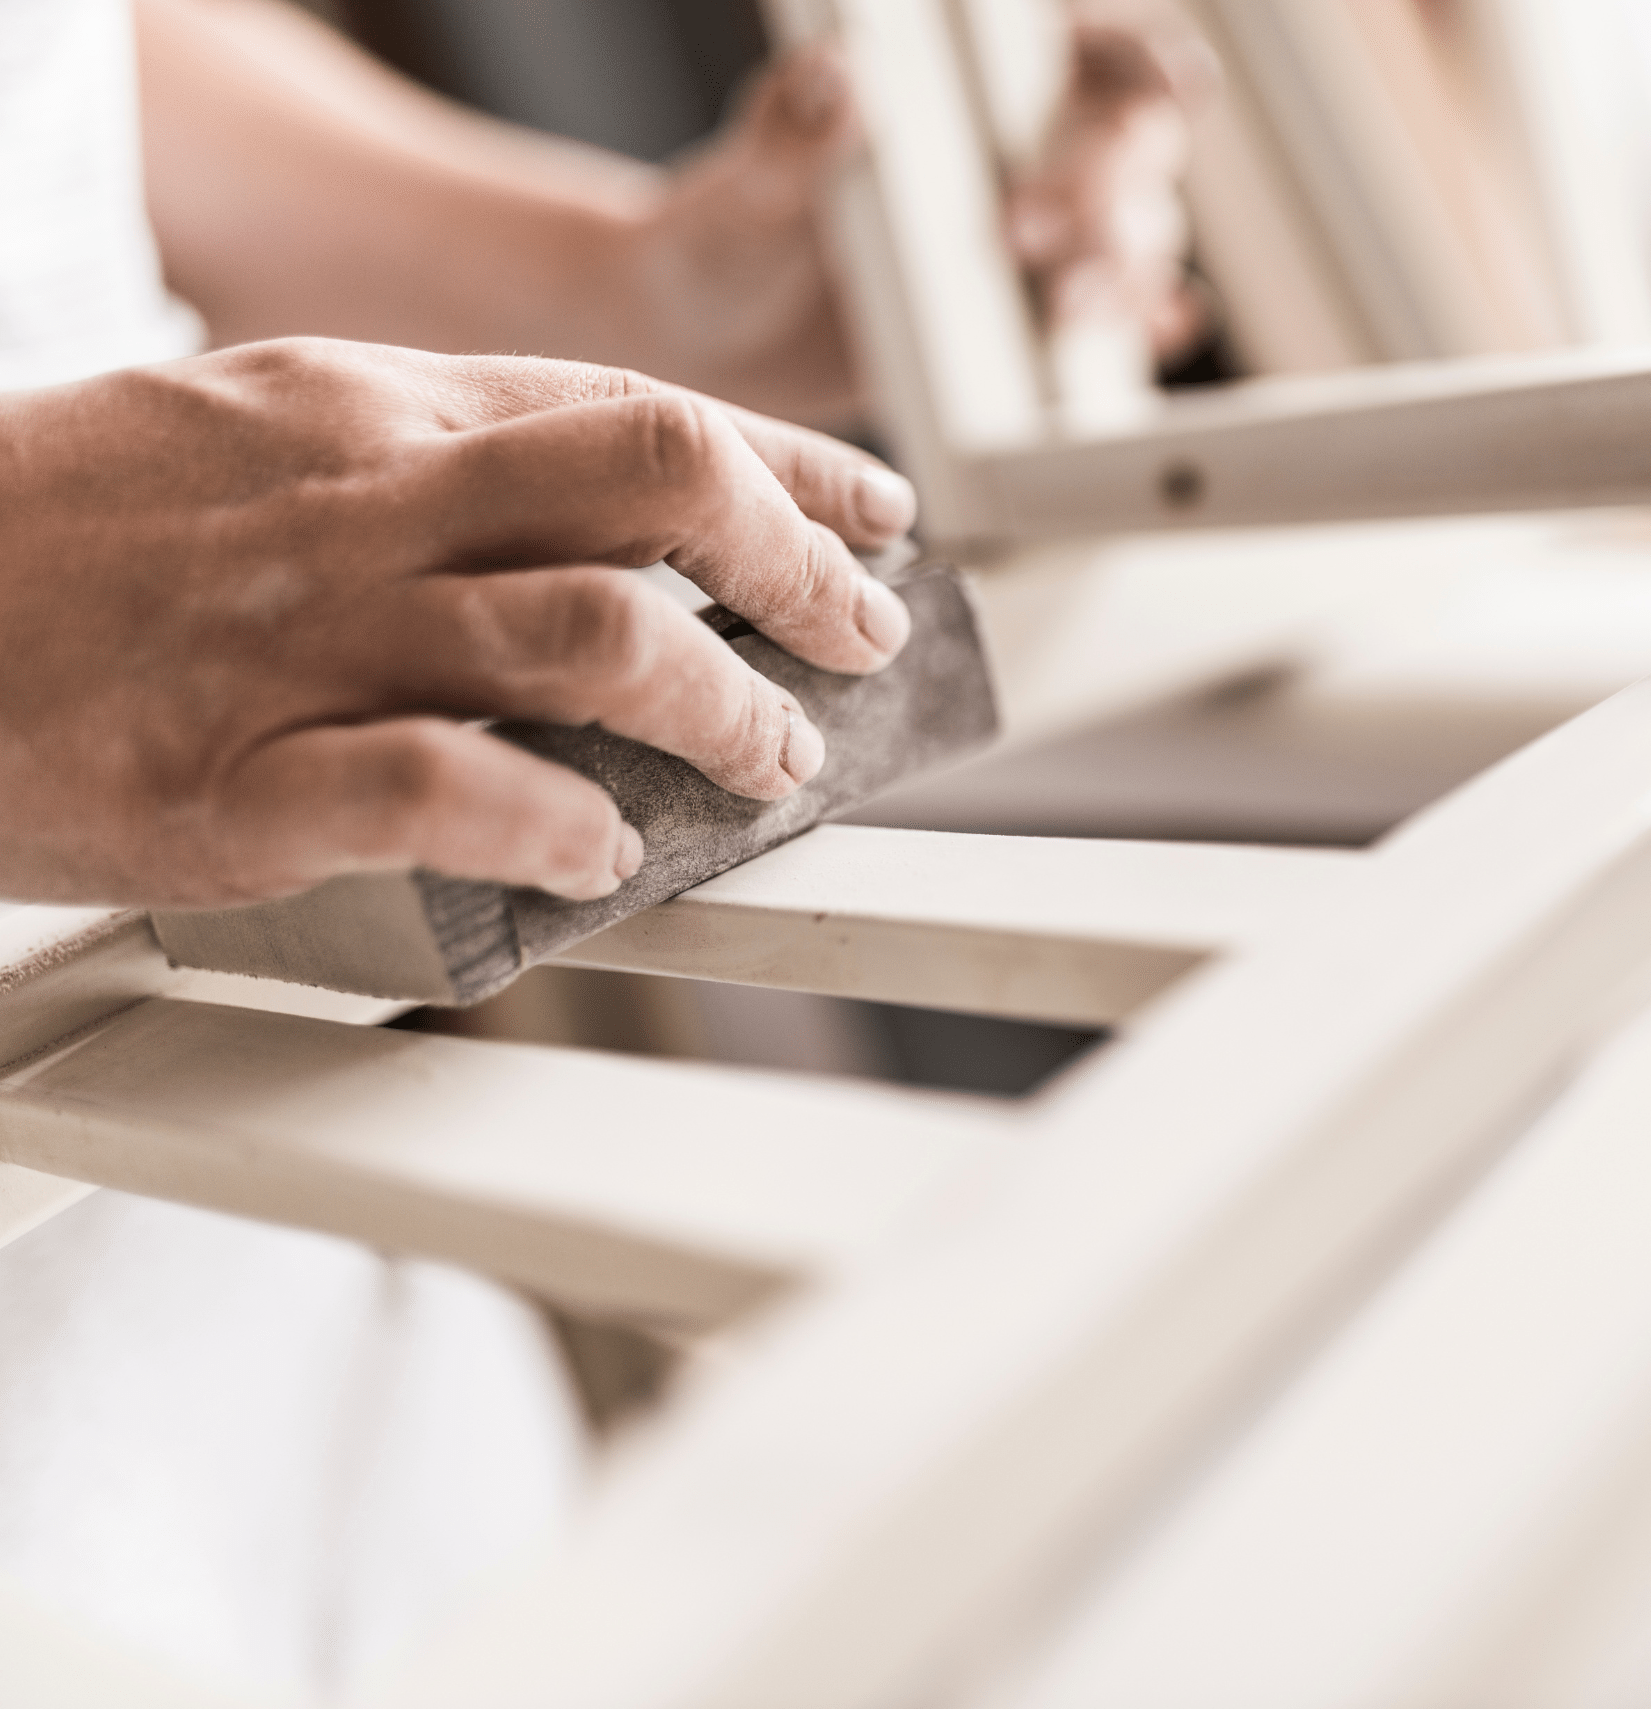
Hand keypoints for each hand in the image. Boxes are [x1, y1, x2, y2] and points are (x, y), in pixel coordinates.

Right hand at [0, 338, 916, 907]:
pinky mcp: (228, 784)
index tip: (877, 520)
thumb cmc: (62, 539)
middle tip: (861, 638)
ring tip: (769, 760)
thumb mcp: (251, 437)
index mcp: (367, 412)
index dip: (788, 468)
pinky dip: (551, 823)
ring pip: (582, 635)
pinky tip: (601, 853)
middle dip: (794, 564)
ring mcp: (297, 640)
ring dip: (715, 705)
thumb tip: (610, 530)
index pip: (631, 414)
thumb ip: (426, 466)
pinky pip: (438, 790)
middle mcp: (357, 504)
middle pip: (647, 480)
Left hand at [630, 13, 1215, 423]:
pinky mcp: (1028, 324)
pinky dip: (1142, 324)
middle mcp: (1014, 151)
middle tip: (1026, 238)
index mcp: (959, 84)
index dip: (1146, 58)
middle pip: (1127, 147)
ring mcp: (1032, 243)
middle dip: (1102, 190)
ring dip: (1119, 267)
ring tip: (1060, 307)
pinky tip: (1148, 330)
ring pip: (1135, 233)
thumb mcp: (746, 186)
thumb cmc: (725, 238)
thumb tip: (839, 75)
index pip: (1086, 48)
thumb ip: (791, 132)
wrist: (710, 344)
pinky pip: (1114, 320)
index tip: (1171, 83)